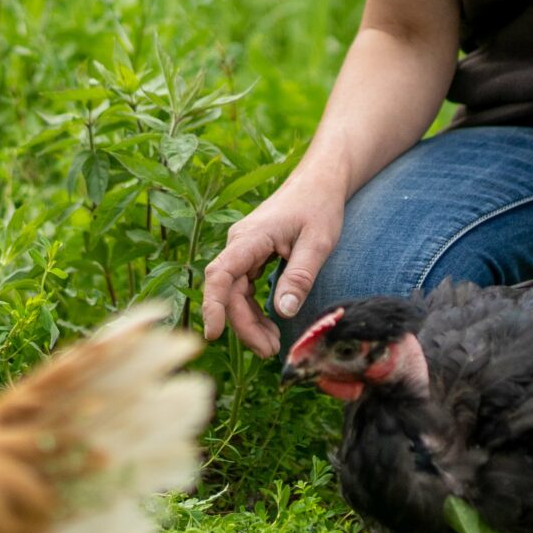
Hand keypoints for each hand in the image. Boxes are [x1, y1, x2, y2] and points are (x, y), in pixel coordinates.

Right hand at [201, 172, 344, 358]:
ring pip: (235, 293)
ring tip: (272, 345)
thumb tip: (283, 312)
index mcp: (251, 238)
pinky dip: (255, 309)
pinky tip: (269, 325)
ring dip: (249, 321)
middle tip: (270, 351)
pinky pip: (245, 287)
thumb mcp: (318, 242)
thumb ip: (300, 276)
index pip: (220, 274)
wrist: (319, 181)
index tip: (214, 333)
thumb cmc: (319, 206)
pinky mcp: (252, 255)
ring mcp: (244, 250)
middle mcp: (240, 244)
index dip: (213, 305)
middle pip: (229, 292)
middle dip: (244, 325)